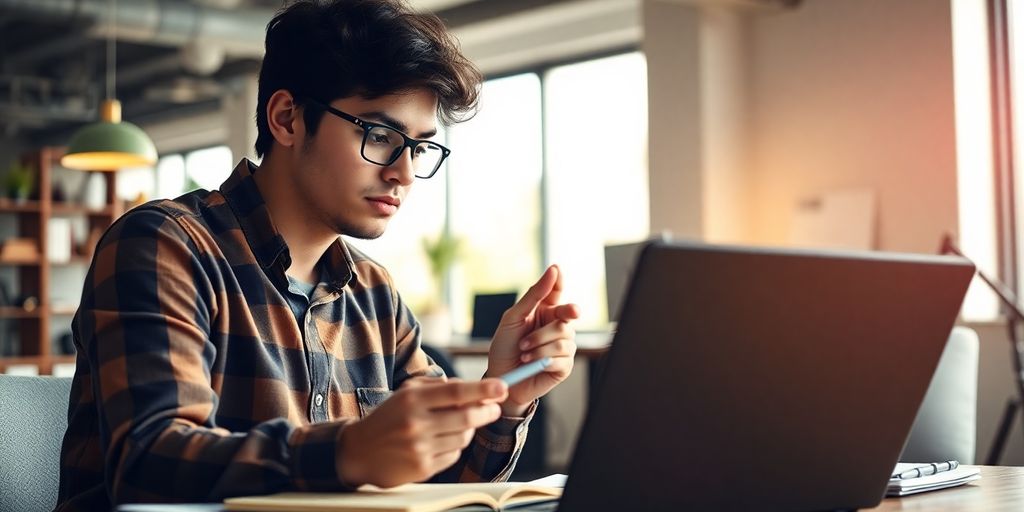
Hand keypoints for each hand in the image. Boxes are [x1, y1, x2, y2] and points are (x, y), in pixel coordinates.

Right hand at [338, 377, 507, 487]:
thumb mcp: (406, 393)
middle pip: (467, 417)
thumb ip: (438, 387)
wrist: (359, 452)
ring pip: (463, 437)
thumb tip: (472, 389)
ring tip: (459, 424)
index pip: (456, 392)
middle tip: (494, 408)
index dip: (482, 390)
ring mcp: (420, 448)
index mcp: (412, 400)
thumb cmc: (388, 417)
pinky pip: (453, 455)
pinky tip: (442, 442)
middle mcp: (416, 423)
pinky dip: (454, 447)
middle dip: (487, 412)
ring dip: (469, 429)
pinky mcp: (423, 468)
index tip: (502, 387)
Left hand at [485, 265, 579, 415]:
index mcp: (544, 311)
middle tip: (554, 321)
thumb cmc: (505, 347)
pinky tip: (531, 362)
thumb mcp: (513, 317)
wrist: (501, 377)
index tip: (556, 269)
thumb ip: (533, 295)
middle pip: (567, 313)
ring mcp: (563, 346)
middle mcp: (556, 326)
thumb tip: (553, 271)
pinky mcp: (564, 365)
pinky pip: (562, 356)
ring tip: (524, 351)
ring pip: (564, 336)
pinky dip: (543, 358)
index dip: (558, 280)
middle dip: (558, 318)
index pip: (556, 291)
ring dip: (539, 344)